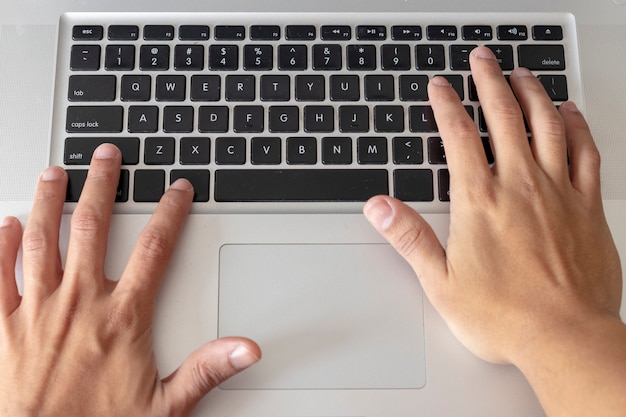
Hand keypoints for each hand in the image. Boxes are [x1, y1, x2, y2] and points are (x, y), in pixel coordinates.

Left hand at [0, 144, 259, 416]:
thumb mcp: (166, 406)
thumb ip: (208, 369)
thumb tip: (248, 348)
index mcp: (122, 318)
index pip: (154, 249)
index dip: (170, 214)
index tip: (177, 190)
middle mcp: (79, 304)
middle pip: (92, 229)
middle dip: (102, 187)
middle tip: (106, 157)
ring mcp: (37, 312)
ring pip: (41, 241)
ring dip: (49, 202)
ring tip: (55, 173)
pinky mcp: (2, 328)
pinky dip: (0, 246)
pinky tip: (6, 224)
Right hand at [364, 47, 624, 415]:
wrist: (566, 337)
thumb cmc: (504, 315)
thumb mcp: (440, 281)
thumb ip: (408, 237)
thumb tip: (379, 207)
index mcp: (479, 201)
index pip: (458, 135)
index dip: (446, 105)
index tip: (440, 86)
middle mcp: (520, 186)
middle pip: (504, 116)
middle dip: (490, 81)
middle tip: (483, 59)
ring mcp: (558, 192)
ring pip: (546, 124)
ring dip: (532, 93)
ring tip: (522, 73)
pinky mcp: (587, 206)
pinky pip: (584, 152)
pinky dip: (576, 126)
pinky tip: (568, 112)